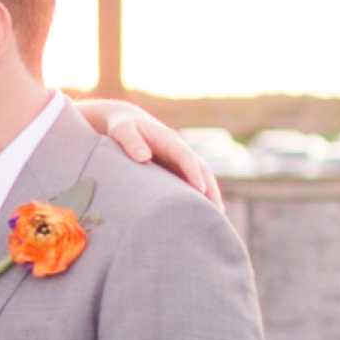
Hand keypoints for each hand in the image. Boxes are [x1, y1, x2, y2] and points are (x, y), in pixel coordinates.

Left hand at [77, 100, 221, 208]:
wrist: (126, 122)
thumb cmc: (122, 127)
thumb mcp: (122, 130)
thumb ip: (131, 142)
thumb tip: (143, 158)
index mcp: (168, 139)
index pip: (186, 156)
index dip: (193, 172)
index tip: (200, 189)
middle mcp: (179, 150)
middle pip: (201, 169)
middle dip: (210, 188)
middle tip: (217, 210)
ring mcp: (179, 160)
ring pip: (201, 177)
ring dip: (210, 195)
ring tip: (216, 217)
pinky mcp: (175, 170)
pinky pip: (191, 183)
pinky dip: (199, 197)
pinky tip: (203, 213)